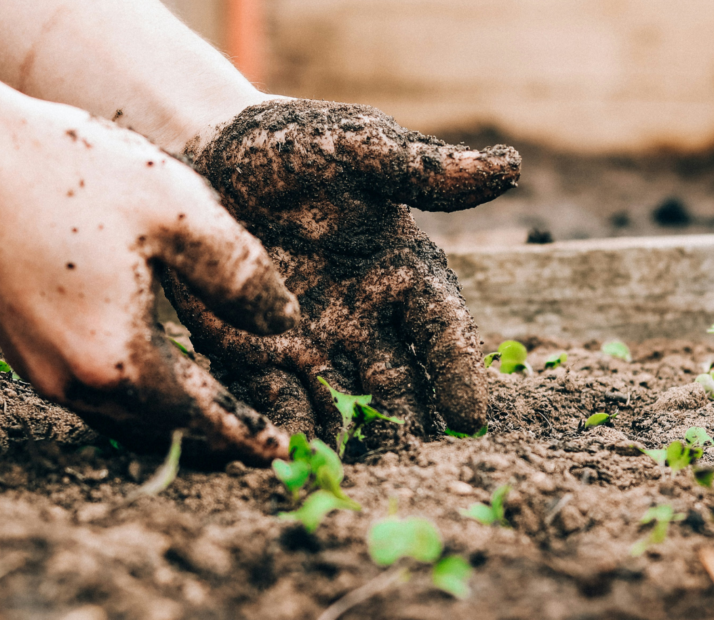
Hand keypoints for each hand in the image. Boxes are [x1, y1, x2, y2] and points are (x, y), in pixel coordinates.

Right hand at [0, 99, 298, 462]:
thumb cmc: (69, 173)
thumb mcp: (180, 211)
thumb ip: (241, 274)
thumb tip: (282, 323)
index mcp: (118, 360)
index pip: (200, 418)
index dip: (245, 435)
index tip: (279, 452)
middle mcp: (72, 382)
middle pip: (159, 429)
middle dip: (211, 437)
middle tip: (255, 439)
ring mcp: (38, 368)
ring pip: (121, 416)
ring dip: (170, 418)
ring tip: (213, 409)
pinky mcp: (18, 346)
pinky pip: (91, 391)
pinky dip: (133, 393)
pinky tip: (154, 367)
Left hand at [164, 99, 519, 447]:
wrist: (204, 151)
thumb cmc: (292, 144)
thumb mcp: (356, 147)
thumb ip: (421, 169)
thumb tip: (509, 167)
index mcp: (402, 271)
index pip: (440, 328)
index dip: (457, 370)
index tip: (470, 416)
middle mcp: (365, 317)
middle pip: (398, 382)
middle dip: (408, 423)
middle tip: (417, 464)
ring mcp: (312, 342)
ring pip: (342, 403)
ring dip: (351, 438)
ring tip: (355, 474)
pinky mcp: (255, 354)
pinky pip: (275, 400)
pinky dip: (285, 429)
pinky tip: (288, 456)